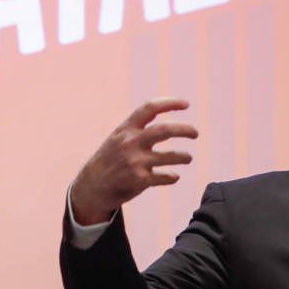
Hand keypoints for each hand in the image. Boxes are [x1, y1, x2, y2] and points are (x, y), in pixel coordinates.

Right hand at [70, 98, 197, 224]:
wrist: (92, 185)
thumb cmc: (111, 157)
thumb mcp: (119, 136)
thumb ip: (139, 126)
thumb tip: (166, 110)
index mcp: (126, 128)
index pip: (150, 108)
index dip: (170, 103)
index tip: (186, 104)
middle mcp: (130, 142)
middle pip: (165, 130)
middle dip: (185, 130)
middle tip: (196, 133)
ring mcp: (135, 161)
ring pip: (170, 155)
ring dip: (184, 156)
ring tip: (188, 157)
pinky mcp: (139, 180)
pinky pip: (164, 177)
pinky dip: (172, 177)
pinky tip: (174, 176)